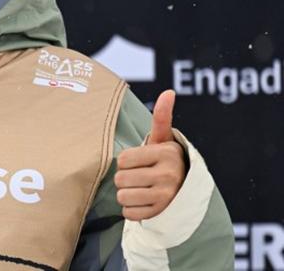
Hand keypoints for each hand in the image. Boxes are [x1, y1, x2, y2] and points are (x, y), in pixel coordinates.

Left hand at [114, 90, 185, 220]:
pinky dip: (132, 210)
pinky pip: (130, 214)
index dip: (125, 162)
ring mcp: (166, 196)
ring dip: (127, 195)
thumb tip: (169, 92)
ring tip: (140, 189)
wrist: (186, 189)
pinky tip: (144, 203)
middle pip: (120, 179)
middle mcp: (168, 175)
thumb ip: (162, 116)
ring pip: (123, 197)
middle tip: (138, 177)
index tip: (138, 162)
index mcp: (165, 153)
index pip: (122, 159)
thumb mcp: (164, 138)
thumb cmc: (165, 160)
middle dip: (124, 179)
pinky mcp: (162, 214)